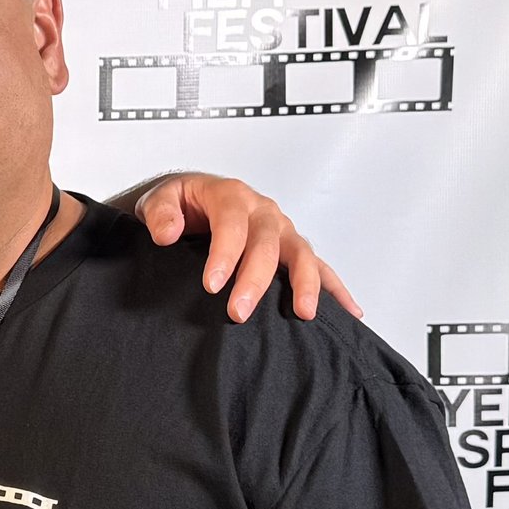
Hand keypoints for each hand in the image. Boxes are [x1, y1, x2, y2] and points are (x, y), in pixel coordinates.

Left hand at [130, 173, 361, 323]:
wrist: (193, 199)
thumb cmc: (180, 202)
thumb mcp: (159, 200)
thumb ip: (160, 213)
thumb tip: (167, 234)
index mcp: (230, 195)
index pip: (232, 224)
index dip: (224, 254)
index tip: (211, 284)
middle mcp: (262, 211)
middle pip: (266, 243)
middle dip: (255, 279)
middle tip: (238, 313)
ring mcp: (281, 229)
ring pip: (300, 253)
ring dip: (305, 283)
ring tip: (303, 313)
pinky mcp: (290, 247)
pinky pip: (318, 267)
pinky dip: (335, 288)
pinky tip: (349, 311)